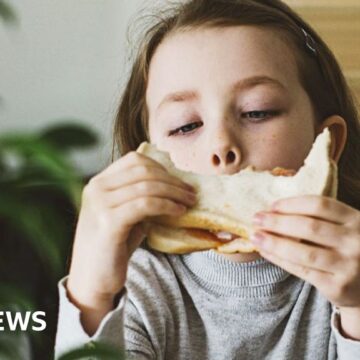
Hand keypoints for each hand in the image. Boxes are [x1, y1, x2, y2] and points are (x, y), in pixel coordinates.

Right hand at [67, 151, 196, 305]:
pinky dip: (166, 205)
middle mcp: (96, 188)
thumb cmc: (113, 246)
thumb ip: (140, 196)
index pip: (134, 160)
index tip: (179, 181)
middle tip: (191, 192)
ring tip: (189, 202)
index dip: (161, 168)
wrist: (92, 279)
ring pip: (147, 186)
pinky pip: (145, 204)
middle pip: (143, 171)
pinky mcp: (109, 222)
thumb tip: (173, 184)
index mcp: (99, 183)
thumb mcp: (125, 214)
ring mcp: (100, 204)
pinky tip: (178, 212)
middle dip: (172, 180)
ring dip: (174, 192)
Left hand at [250, 195, 359, 307]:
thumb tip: (273, 211)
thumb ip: (320, 218)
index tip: (271, 206)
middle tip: (256, 218)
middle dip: (277, 222)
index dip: (292, 204)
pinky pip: (301, 270)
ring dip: (274, 242)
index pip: (320, 205)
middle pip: (309, 227)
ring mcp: (348, 265)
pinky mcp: (337, 286)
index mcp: (356, 220)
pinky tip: (265, 252)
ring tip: (255, 236)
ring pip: (303, 251)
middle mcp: (356, 241)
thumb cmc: (346, 249)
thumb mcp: (344, 228)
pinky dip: (279, 259)